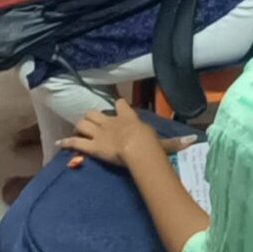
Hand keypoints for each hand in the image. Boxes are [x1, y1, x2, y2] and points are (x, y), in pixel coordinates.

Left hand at [61, 99, 195, 169]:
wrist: (135, 147)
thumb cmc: (148, 143)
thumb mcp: (163, 142)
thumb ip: (175, 142)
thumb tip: (193, 140)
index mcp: (126, 117)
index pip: (120, 105)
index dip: (118, 106)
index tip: (118, 106)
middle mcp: (110, 122)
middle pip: (95, 112)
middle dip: (92, 117)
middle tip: (92, 124)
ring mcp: (98, 133)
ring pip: (83, 123)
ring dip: (79, 127)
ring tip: (78, 131)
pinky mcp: (90, 145)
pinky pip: (75, 142)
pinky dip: (66, 143)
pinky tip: (59, 145)